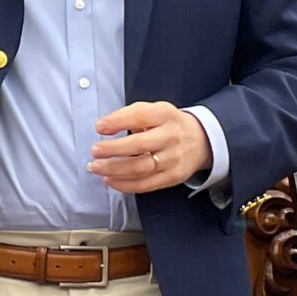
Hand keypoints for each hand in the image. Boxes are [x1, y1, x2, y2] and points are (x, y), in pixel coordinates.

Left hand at [86, 102, 213, 193]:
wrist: (202, 141)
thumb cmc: (169, 124)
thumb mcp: (155, 110)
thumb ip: (131, 115)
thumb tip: (104, 126)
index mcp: (165, 114)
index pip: (140, 116)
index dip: (117, 121)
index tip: (100, 127)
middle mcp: (171, 137)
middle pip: (139, 145)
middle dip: (112, 149)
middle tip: (94, 151)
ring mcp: (173, 159)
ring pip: (140, 168)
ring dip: (114, 169)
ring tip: (96, 167)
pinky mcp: (172, 177)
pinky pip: (145, 185)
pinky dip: (124, 184)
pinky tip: (110, 180)